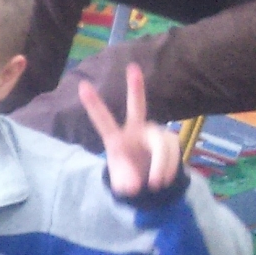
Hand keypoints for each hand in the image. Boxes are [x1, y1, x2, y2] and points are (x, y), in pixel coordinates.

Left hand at [80, 63, 181, 196]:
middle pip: (138, 107)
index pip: (103, 121)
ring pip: (161, 145)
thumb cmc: (130, 174)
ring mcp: (155, 132)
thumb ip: (125, 183)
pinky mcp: (170, 139)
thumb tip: (133, 186)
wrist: (149, 180)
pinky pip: (173, 153)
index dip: (93, 105)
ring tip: (155, 185)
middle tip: (132, 68)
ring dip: (161, 166)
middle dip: (135, 88)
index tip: (82, 86)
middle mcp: (136, 129)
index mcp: (117, 138)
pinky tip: (163, 181)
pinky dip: (169, 169)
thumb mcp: (123, 184)